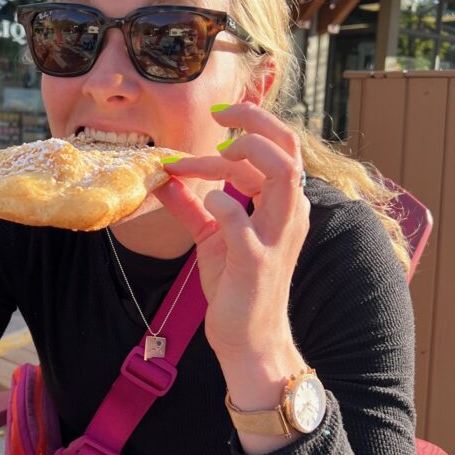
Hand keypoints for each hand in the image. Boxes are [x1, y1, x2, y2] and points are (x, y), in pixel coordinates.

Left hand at [154, 104, 308, 396]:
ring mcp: (276, 236)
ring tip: (214, 156)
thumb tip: (164, 178)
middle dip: (255, 120)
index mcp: (284, 205)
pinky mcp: (255, 260)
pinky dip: (220, 202)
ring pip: (282, 172)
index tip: (211, 121)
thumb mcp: (214, 238)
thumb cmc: (238, 287)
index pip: (276, 147)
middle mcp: (290, 214)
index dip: (244, 128)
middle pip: (289, 146)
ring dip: (246, 152)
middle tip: (219, 115)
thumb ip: (193, 206)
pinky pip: (241, 219)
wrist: (249, 340)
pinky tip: (204, 199)